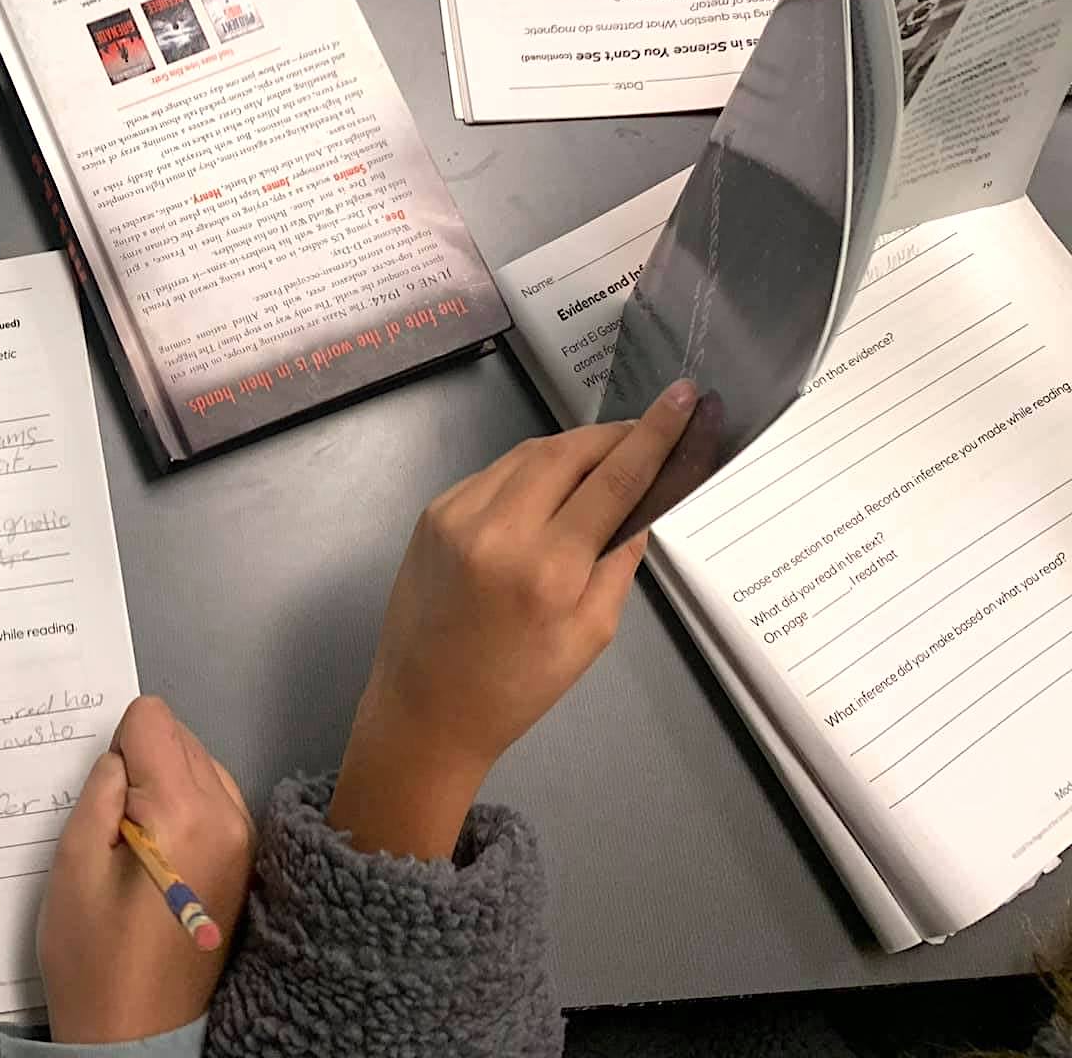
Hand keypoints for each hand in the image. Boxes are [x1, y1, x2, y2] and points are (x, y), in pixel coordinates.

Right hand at [38, 696, 253, 1044]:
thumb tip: (120, 754)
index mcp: (184, 813)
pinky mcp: (244, 859)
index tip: (103, 797)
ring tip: (137, 844)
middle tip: (114, 825)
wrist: (135, 1034)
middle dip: (140, 763)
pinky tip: (160, 853)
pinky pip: (214, 796)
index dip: (115, 747)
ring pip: (198, 761)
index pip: (153, 719)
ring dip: (163, 783)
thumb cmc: (94, 956)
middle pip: (180, 735)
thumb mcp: (74, 864)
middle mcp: (228, 816)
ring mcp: (243, 839)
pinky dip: (183, 805)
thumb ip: (100, 791)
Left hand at [328, 381, 697, 858]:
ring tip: (608, 453)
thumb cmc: (518, 687)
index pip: (613, 481)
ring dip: (572, 448)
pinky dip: (530, 471)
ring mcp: (456, 515)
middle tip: (650, 427)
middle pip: (568, 452)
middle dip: (613, 434)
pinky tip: (552, 485)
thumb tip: (643, 502)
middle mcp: (497, 530)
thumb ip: (619, 562)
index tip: (682, 398)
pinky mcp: (432, 513)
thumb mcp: (590, 634)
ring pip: (528, 455)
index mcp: (547, 570)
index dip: (653, 436)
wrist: (425, 709)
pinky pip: (494, 474)